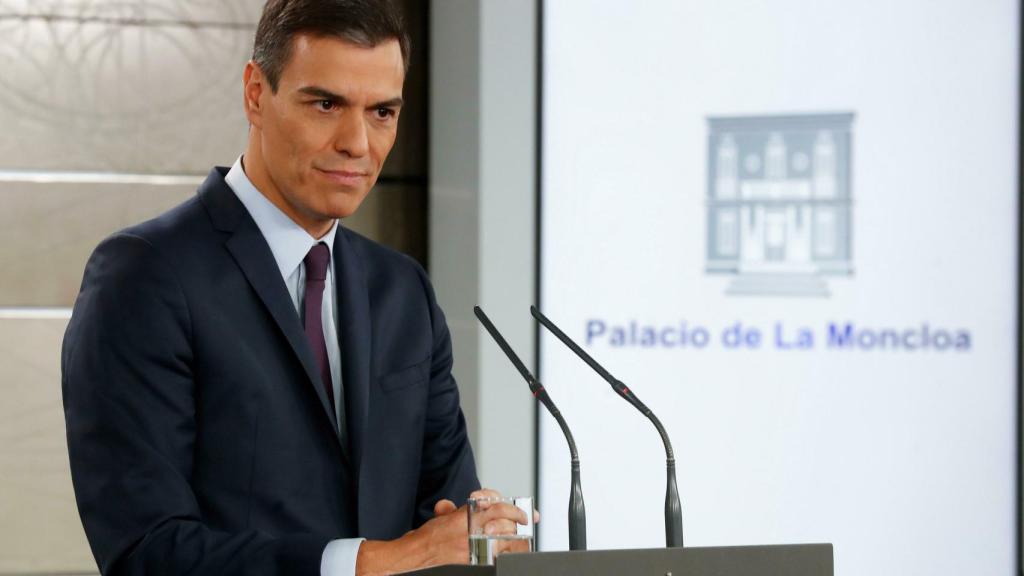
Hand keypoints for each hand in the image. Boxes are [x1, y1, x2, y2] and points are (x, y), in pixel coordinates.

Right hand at [355, 487, 530, 574]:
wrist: (413, 556)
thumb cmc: (425, 538)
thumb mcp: (443, 517)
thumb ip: (455, 511)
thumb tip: (461, 505)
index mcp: (465, 516)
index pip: (496, 506)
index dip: (513, 508)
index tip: (525, 512)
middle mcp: (469, 530)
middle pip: (504, 521)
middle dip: (517, 522)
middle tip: (525, 522)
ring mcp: (472, 547)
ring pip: (504, 538)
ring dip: (513, 537)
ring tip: (518, 537)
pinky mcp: (471, 561)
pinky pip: (495, 555)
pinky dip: (503, 552)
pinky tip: (506, 551)